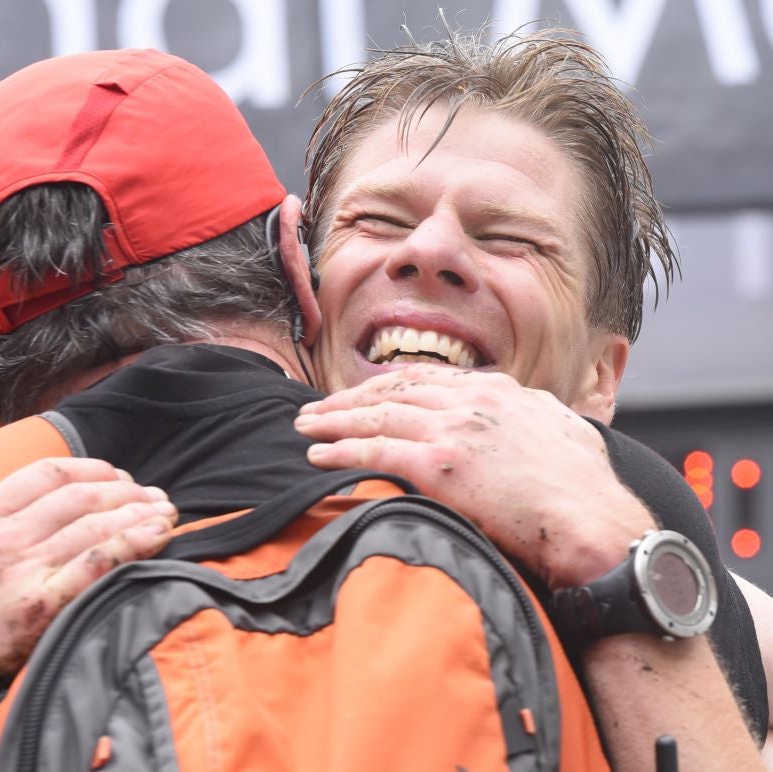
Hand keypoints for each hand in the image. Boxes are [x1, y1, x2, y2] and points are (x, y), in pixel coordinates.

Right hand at [0, 454, 176, 693]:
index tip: (115, 474)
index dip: (91, 470)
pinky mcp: (41, 607)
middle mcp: (7, 534)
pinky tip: (159, 536)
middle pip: (84, 496)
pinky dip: (135, 544)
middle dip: (126, 490)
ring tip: (167, 510)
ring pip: (98, 525)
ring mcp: (25, 568)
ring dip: (140, 513)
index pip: (49, 475)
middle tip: (152, 493)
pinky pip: (99, 564)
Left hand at [295, 364, 654, 589]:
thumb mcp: (565, 432)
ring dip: (334, 421)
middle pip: (393, 390)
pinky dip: (341, 450)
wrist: (596, 522)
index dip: (388, 387)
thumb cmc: (587, 489)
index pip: (428, 380)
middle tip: (317, 408)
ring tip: (305, 427)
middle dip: (349, 399)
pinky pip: (376, 449)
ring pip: (377, 415)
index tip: (364, 395)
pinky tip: (318, 455)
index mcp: (499, 392)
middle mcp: (472, 401)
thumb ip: (537, 417)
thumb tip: (535, 416)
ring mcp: (454, 429)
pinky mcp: (440, 464)